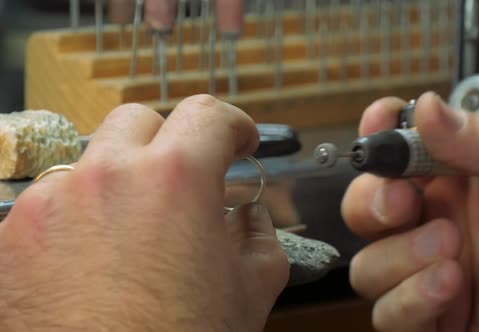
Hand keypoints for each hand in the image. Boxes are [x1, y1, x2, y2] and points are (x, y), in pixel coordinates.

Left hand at [0, 96, 288, 330]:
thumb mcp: (250, 291)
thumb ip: (260, 236)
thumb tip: (249, 216)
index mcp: (175, 180)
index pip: (209, 115)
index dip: (232, 125)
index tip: (236, 142)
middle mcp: (107, 176)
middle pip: (139, 121)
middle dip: (168, 143)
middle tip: (183, 180)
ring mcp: (50, 203)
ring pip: (91, 161)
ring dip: (118, 183)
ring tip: (132, 233)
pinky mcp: (11, 237)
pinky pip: (51, 204)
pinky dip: (77, 219)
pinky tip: (91, 262)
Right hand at [342, 92, 478, 330]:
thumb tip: (428, 108)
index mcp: (458, 181)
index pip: (400, 146)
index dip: (380, 132)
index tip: (378, 125)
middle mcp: (433, 223)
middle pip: (364, 204)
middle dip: (373, 201)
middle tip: (403, 203)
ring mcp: (423, 272)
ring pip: (366, 261)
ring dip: (401, 257)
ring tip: (451, 256)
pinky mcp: (422, 317)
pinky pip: (384, 311)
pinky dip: (411, 299)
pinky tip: (449, 290)